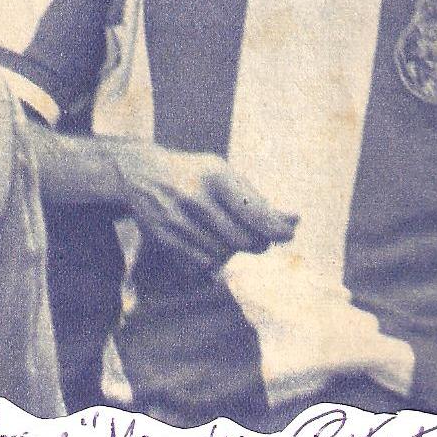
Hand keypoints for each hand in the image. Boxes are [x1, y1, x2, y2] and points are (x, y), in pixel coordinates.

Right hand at [106, 139, 298, 268]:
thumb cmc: (196, 175)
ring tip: (226, 234)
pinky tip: (206, 241)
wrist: (143, 172)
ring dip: (232, 250)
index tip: (289, 233)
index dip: (277, 229)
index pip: (255, 213)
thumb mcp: (225, 174)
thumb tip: (293, 221)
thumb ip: (257, 199)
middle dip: (257, 241)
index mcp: (216, 176)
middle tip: (256, 235)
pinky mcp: (165, 238)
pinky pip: (201, 263)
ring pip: (223, 255)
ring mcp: (178, 220)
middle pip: (243, 240)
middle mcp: (196, 197)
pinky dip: (211, 258)